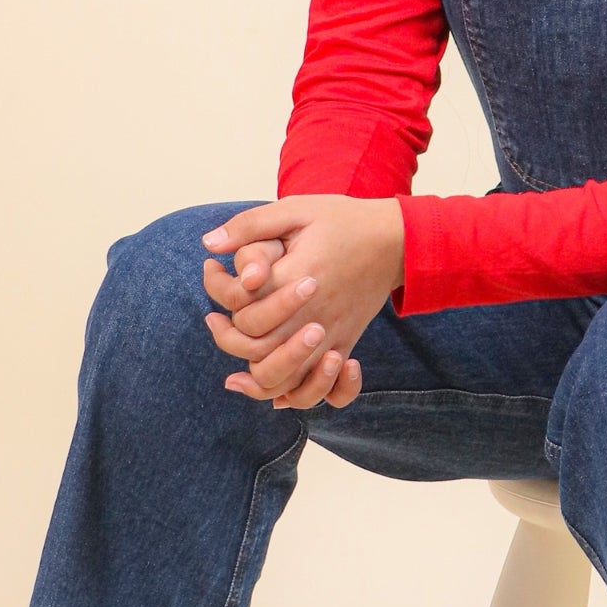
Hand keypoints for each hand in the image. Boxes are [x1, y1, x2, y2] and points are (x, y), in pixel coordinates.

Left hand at [201, 194, 404, 409]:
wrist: (396, 239)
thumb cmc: (344, 221)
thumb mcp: (296, 209)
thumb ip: (251, 226)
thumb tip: (209, 244)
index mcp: (298, 277)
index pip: (245, 302)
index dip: (219, 289)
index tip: (211, 269)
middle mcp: (314, 313)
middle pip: (259, 347)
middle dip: (228, 337)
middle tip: (212, 319)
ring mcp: (332, 334)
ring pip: (286, 377)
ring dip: (256, 379)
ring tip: (235, 371)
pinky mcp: (345, 343)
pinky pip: (323, 389)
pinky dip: (299, 397)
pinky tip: (278, 397)